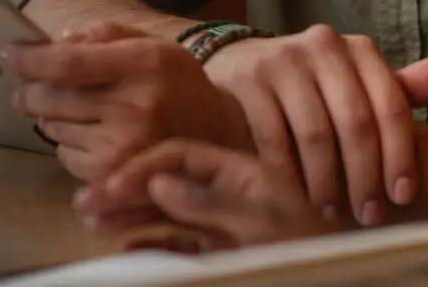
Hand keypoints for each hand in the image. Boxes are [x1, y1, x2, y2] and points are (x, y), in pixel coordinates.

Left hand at [1, 23, 248, 182]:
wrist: (215, 134)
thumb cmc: (178, 83)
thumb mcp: (155, 46)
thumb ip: (110, 36)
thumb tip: (58, 41)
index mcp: (144, 64)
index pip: (69, 62)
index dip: (32, 59)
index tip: (9, 52)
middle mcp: (132, 105)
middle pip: (51, 96)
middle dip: (30, 90)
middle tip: (25, 86)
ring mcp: (121, 144)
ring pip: (53, 127)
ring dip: (52, 116)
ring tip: (76, 109)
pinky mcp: (111, 174)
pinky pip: (64, 154)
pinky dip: (67, 142)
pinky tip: (92, 133)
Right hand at [75, 139, 332, 249]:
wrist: (343, 272)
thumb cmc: (312, 247)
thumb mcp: (263, 219)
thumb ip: (212, 200)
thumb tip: (159, 178)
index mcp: (242, 172)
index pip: (183, 153)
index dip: (143, 164)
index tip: (110, 182)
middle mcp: (230, 194)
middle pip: (168, 182)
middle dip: (126, 189)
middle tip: (84, 202)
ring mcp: (224, 226)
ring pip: (168, 214)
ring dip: (130, 215)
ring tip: (92, 218)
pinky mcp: (224, 257)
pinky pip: (181, 246)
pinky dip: (152, 246)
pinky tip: (126, 247)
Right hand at [204, 25, 427, 226]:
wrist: (243, 65)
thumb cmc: (314, 84)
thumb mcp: (359, 83)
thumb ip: (404, 88)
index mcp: (359, 49)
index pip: (391, 105)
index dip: (400, 154)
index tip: (402, 196)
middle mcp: (325, 45)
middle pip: (356, 122)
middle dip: (365, 176)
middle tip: (368, 215)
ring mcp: (285, 59)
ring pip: (316, 134)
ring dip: (327, 182)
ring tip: (331, 211)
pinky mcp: (251, 78)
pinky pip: (274, 138)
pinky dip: (287, 175)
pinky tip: (294, 197)